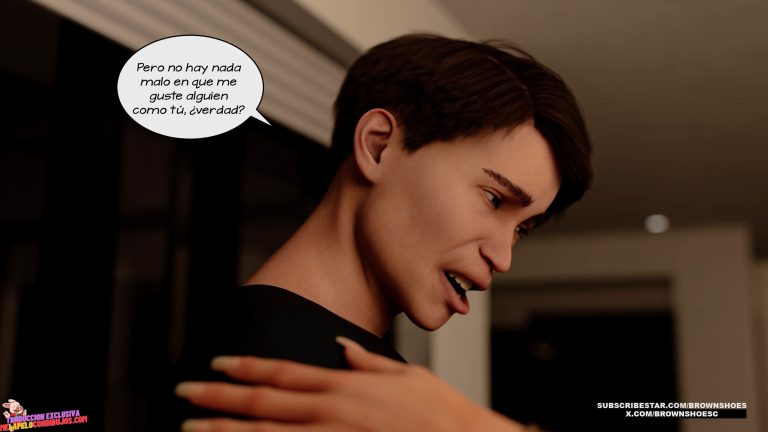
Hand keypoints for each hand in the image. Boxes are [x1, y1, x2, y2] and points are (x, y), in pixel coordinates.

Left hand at [175, 336, 525, 431]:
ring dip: (226, 431)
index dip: (247, 366)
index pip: (283, 371)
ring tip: (191, 429)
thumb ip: (368, 361)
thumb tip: (341, 345)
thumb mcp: (406, 376)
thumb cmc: (442, 413)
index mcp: (345, 385)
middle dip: (220, 397)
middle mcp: (331, 411)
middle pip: (263, 401)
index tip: (218, 362)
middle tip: (184, 392)